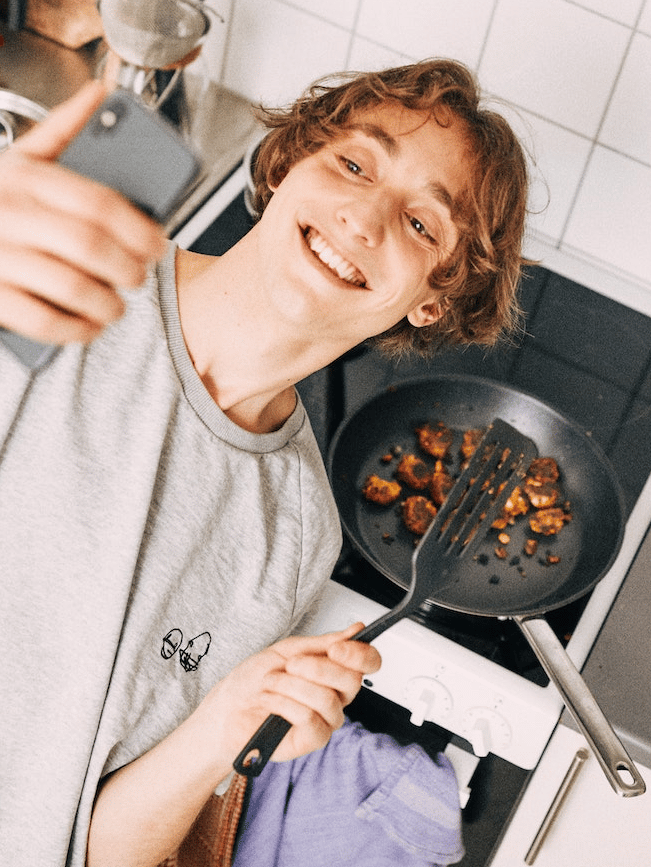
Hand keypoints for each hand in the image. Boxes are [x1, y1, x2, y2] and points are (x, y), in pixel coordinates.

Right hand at [0, 81, 166, 344]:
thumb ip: (60, 130)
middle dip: (129, 269)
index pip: (99, 204)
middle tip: (137, 277)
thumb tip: (100, 95)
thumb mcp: (16, 159)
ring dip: (108, 304)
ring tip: (116, 305)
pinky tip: (88, 324)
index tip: (158, 244)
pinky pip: (44, 320)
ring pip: (73, 287)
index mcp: (25, 178)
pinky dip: (76, 328)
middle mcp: (9, 213)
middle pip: (92, 248)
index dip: (140, 230)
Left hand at [202, 624, 381, 766]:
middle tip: (291, 665)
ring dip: (291, 685)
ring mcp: (326, 719)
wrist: (226, 708)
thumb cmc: (253, 680)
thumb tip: (356, 630)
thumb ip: (323, 643)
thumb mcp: (287, 651)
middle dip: (317, 668)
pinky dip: (284, 704)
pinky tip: (270, 702)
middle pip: (352, 680)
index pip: (367, 662)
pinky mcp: (312, 740)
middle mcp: (335, 695)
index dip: (360, 654)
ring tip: (271, 683)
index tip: (337, 647)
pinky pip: (310, 719)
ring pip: (327, 699)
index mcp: (333, 670)